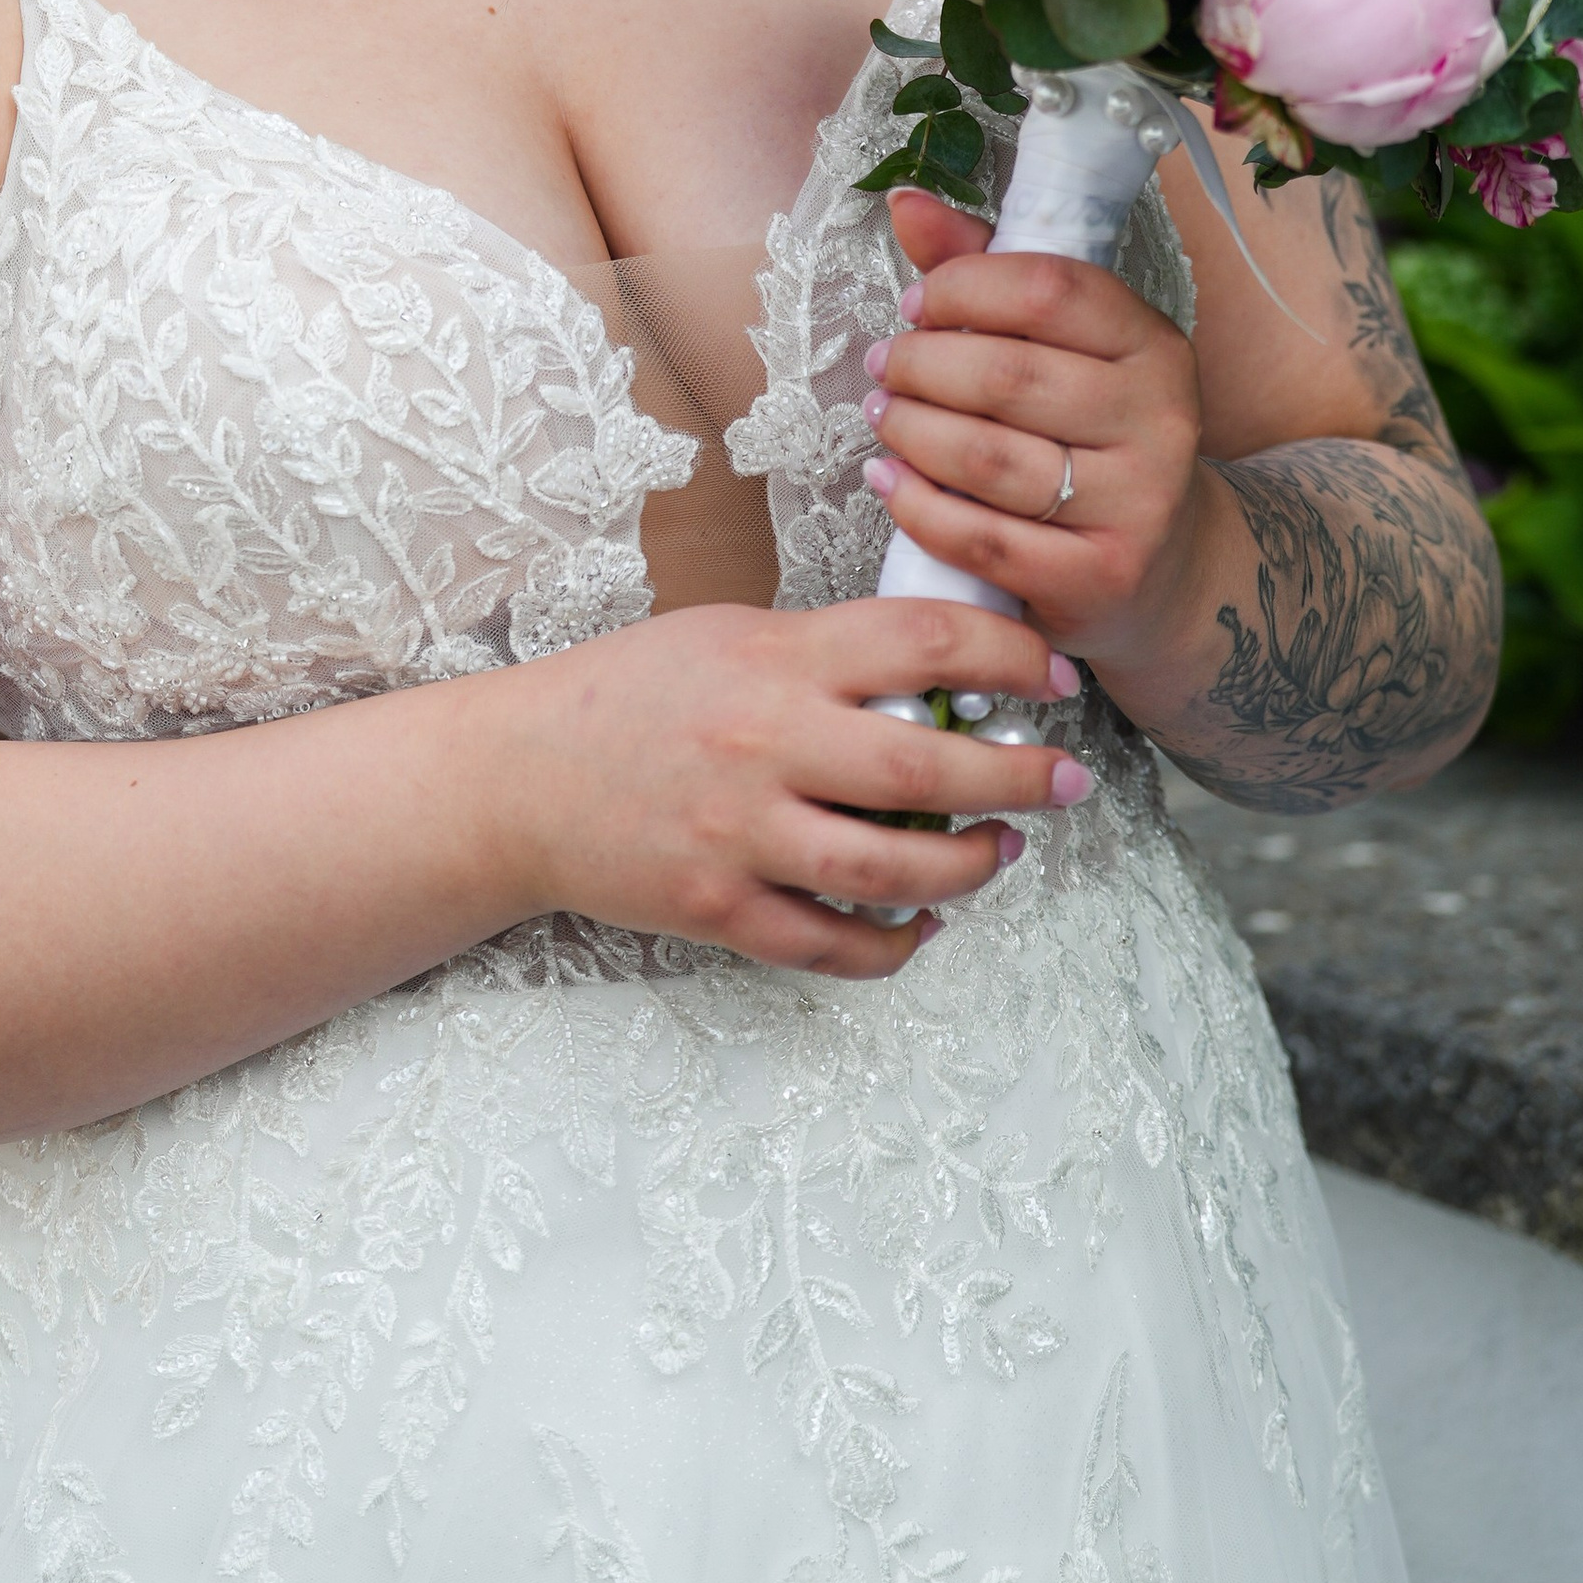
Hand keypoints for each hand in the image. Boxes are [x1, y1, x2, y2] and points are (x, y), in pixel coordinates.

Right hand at [504, 592, 1090, 982]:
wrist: (517, 777)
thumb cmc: (629, 692)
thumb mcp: (727, 635)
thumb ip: (824, 654)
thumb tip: (939, 674)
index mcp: (774, 658)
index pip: (923, 643)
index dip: (1010, 659)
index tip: (1055, 679)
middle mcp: (764, 744)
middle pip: (928, 768)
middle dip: (1020, 777)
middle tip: (1066, 780)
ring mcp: (740, 835)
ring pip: (893, 871)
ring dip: (971, 867)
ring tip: (1003, 852)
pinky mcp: (719, 910)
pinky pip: (832, 947)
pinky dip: (894, 945)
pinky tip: (924, 924)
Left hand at [864, 188, 1212, 688]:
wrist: (1166, 566)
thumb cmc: (1091, 435)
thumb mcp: (1062, 347)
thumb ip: (986, 269)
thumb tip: (905, 201)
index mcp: (1154, 345)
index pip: (1048, 289)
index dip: (962, 287)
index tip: (918, 305)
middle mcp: (1160, 421)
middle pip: (1006, 375)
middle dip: (919, 365)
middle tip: (883, 365)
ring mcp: (1136, 505)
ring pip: (987, 458)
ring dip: (909, 431)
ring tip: (882, 415)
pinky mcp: (1098, 578)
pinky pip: (981, 538)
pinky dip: (916, 505)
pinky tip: (888, 479)